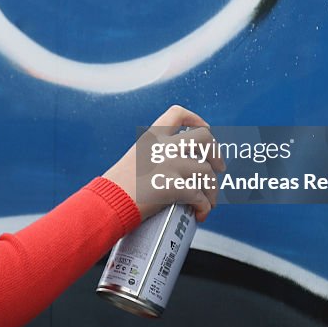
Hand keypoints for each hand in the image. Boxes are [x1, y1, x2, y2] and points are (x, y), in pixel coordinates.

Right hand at [102, 105, 225, 222]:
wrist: (108, 202)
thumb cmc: (118, 187)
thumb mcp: (135, 158)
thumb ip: (156, 155)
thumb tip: (181, 166)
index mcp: (152, 136)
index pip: (178, 113)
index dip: (196, 120)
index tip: (205, 129)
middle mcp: (164, 145)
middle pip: (205, 138)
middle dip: (216, 154)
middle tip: (219, 168)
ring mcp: (171, 164)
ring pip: (207, 173)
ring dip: (212, 190)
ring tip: (208, 202)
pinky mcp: (175, 186)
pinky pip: (201, 196)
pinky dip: (205, 206)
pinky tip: (201, 213)